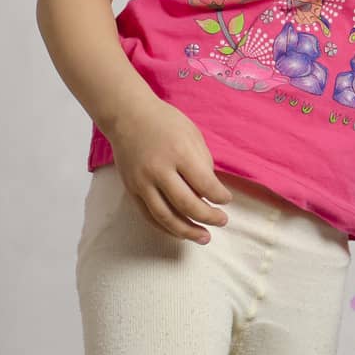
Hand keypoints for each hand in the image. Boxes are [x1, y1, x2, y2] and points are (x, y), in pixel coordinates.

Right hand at [105, 98, 232, 243]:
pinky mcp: (131, 190)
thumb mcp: (193, 135)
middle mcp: (159, 170)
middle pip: (186, 204)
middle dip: (208, 217)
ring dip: (187, 231)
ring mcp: (142, 182)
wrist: (128, 117)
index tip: (227, 200)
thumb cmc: (166, 123)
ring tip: (204, 237)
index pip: (204, 184)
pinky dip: (165, 227)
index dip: (219, 197)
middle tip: (222, 221)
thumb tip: (210, 191)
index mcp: (179, 153)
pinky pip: (149, 216)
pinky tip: (180, 231)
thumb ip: (202, 164)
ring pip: (165, 217)